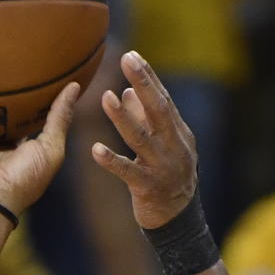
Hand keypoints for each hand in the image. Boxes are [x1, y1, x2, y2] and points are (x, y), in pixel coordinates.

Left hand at [91, 50, 197, 227]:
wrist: (179, 218)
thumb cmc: (167, 176)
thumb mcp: (162, 145)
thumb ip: (146, 120)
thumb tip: (127, 91)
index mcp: (177, 133)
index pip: (162, 100)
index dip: (148, 78)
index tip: (132, 56)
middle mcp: (173, 147)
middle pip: (158, 111)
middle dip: (143, 84)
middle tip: (126, 60)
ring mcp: (162, 167)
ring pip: (141, 139)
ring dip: (123, 118)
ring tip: (106, 98)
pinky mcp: (148, 188)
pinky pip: (128, 173)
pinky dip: (112, 161)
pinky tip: (95, 150)